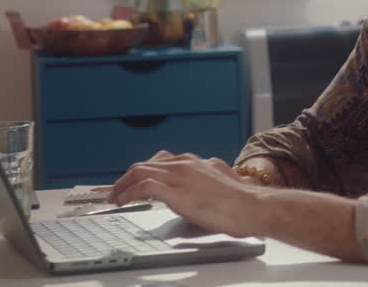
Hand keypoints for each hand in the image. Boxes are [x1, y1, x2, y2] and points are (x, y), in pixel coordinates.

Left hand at [106, 151, 265, 237]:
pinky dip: (129, 193)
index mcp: (195, 162)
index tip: (135, 180)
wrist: (252, 206)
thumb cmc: (242, 201)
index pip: (161, 161)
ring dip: (123, 184)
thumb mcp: (222, 182)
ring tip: (115, 197)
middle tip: (117, 190)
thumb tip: (204, 186)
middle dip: (127, 177)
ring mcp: (179, 177)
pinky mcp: (176, 193)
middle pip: (146, 164)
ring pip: (140, 172)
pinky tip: (123, 201)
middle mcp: (185, 164)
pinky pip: (144, 187)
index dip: (143, 171)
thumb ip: (207, 180)